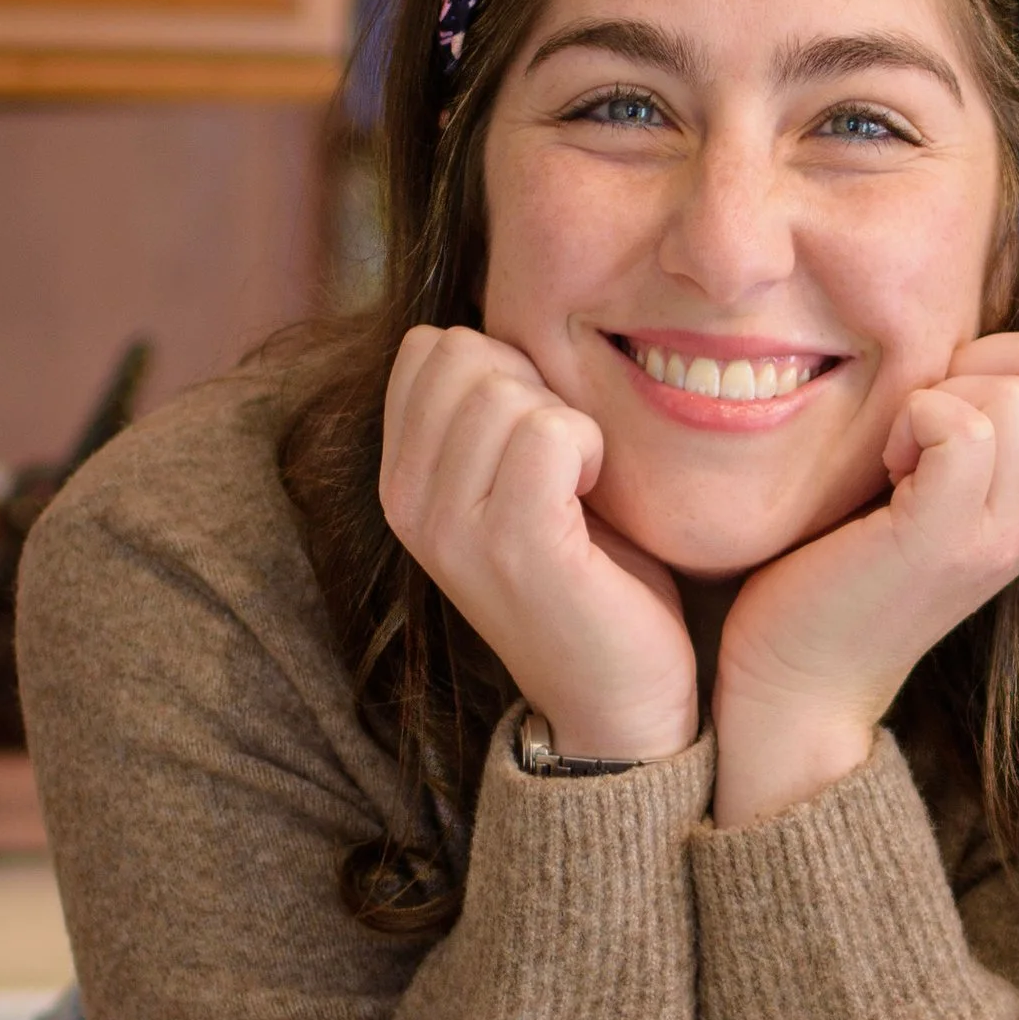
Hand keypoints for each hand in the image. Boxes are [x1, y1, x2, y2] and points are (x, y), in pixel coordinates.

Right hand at [380, 326, 699, 762]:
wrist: (618, 699)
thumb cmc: (592, 575)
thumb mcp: (518, 480)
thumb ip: (492, 409)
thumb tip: (503, 319)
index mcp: (400, 479)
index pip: (428, 345)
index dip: (501, 365)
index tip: (539, 434)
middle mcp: (407, 503)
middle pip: (461, 352)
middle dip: (533, 384)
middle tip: (566, 461)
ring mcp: (452, 526)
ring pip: (504, 387)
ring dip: (567, 422)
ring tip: (581, 487)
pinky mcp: (512, 545)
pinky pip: (548, 431)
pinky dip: (591, 449)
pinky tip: (595, 499)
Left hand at [711, 331, 1018, 826]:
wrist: (799, 686)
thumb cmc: (834, 570)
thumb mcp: (919, 484)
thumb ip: (956, 420)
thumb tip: (946, 336)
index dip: (984, 359)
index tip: (922, 422)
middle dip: (968, 368)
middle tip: (906, 439)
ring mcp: (1001, 531)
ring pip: (1014, 387)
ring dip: (933, 399)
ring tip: (891, 464)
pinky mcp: (946, 540)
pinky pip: (964, 425)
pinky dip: (912, 422)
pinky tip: (880, 473)